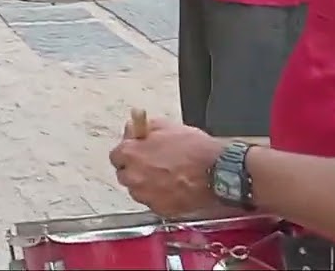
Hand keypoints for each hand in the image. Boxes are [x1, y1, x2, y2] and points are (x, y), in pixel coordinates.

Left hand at [109, 118, 225, 216]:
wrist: (218, 171)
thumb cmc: (195, 149)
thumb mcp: (166, 126)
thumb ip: (144, 127)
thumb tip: (134, 128)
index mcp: (131, 154)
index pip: (116, 156)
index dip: (128, 153)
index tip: (137, 152)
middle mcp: (134, 177)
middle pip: (124, 174)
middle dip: (135, 169)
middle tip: (152, 164)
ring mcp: (146, 195)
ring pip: (137, 191)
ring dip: (145, 184)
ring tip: (165, 177)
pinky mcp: (160, 209)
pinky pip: (152, 203)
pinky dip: (159, 197)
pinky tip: (173, 188)